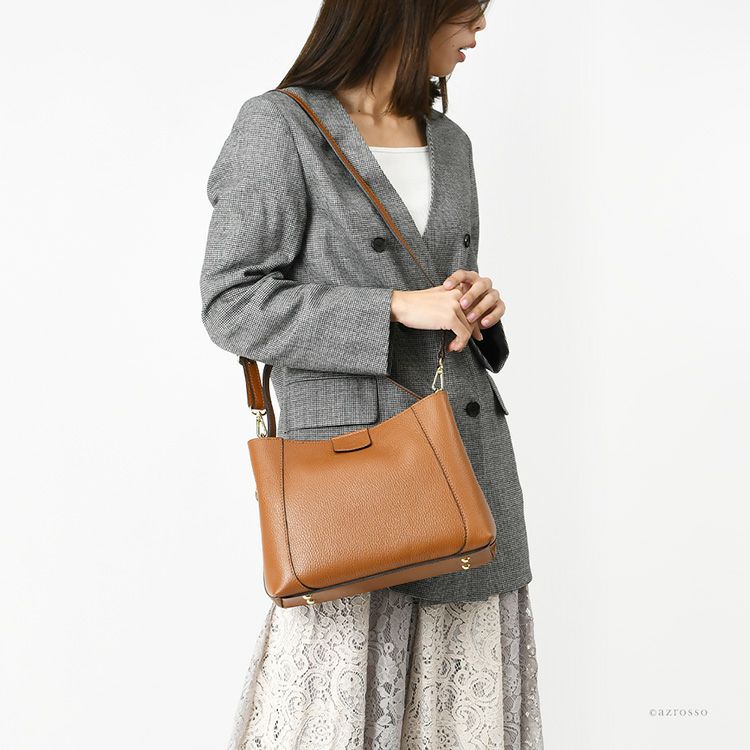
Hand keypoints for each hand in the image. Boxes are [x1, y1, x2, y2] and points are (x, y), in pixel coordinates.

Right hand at [389, 270, 504, 353]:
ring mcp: (455, 306)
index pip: (473, 307)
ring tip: (454, 346)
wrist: (402, 305)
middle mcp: (459, 295)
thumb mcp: (439, 299)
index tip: (470, 334)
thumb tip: (466, 321)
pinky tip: (451, 347)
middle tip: (461, 343)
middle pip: (474, 318)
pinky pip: (463, 334)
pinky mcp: (450, 317)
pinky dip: (459, 343)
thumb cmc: (416, 304)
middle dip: (469, 334)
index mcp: (457, 289)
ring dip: (463, 341)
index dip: (473, 323)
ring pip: (469, 328)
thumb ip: (453, 305)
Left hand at [442, 270, 504, 351]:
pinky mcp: (499, 305)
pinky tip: (483, 323)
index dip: (455, 279)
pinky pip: (499, 309)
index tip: (445, 286)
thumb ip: (448, 302)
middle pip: (480, 284)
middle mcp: (483, 284)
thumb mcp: (452, 305)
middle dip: (471, 294)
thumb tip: (435, 303)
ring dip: (480, 307)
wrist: (474, 316)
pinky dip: (492, 316)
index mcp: (470, 279)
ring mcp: (492, 294)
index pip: (463, 274)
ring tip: (470, 318)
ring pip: (490, 296)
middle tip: (461, 304)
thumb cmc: (458, 308)